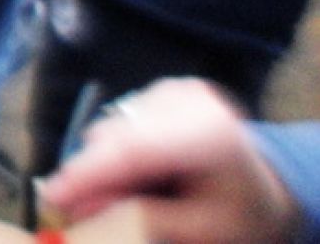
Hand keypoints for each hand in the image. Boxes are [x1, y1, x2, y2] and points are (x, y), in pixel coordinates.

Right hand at [41, 79, 300, 242]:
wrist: (265, 186)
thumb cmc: (238, 214)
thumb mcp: (200, 231)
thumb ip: (142, 220)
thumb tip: (81, 211)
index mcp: (211, 135)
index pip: (135, 150)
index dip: (89, 172)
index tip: (54, 197)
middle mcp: (190, 101)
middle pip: (118, 137)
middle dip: (91, 176)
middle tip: (74, 212)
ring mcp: (175, 90)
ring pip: (112, 128)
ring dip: (104, 166)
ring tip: (124, 197)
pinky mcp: (162, 90)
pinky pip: (119, 122)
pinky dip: (117, 152)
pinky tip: (138, 174)